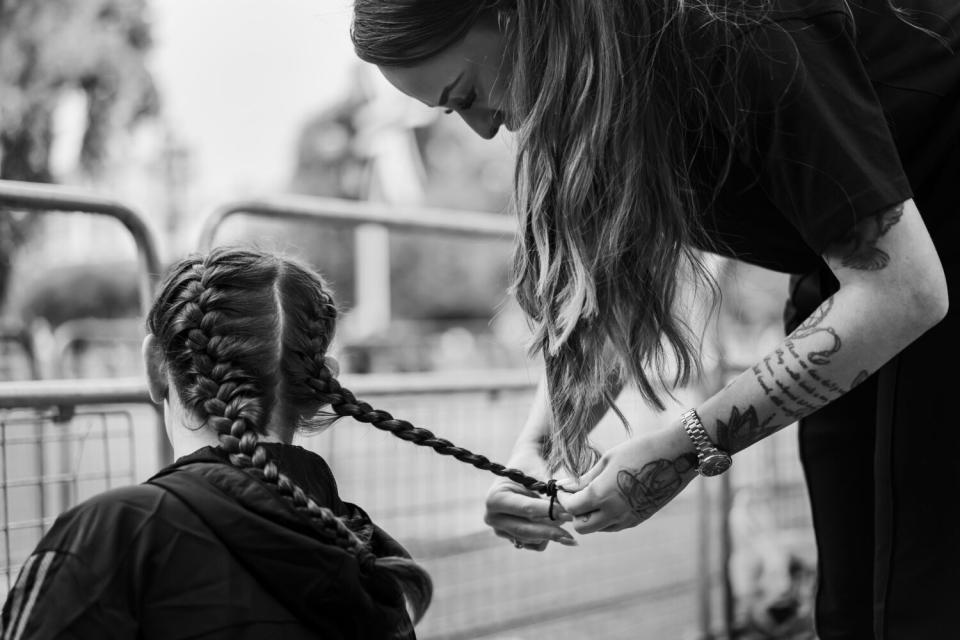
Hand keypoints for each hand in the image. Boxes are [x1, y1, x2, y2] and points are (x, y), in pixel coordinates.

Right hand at [484, 445, 576, 550]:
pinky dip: (547, 538)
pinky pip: (534, 545)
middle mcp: (492, 517)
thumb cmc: (531, 468)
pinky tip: (555, 527)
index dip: (549, 512)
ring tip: (565, 519)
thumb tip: (567, 512)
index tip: (569, 513)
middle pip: (525, 530)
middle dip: (551, 531)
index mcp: (495, 498)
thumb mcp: (539, 476)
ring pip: (531, 540)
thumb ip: (550, 495)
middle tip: (572, 534)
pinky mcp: (511, 538)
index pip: (526, 509)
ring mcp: (500, 530)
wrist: (521, 469)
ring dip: (551, 531)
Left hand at [560, 424, 696, 533]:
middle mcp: (614, 512)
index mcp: (602, 495)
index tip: (562, 488)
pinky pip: (614, 526)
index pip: (572, 508)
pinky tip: (609, 499)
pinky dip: (606, 518)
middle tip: (574, 496)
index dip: (563, 499)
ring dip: (590, 517)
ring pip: (599, 529)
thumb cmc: (639, 450)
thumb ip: (585, 478)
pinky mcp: (640, 519)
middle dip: (574, 513)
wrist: (677, 456)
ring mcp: (629, 519)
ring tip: (592, 496)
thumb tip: (566, 486)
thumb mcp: (607, 460)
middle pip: (582, 527)